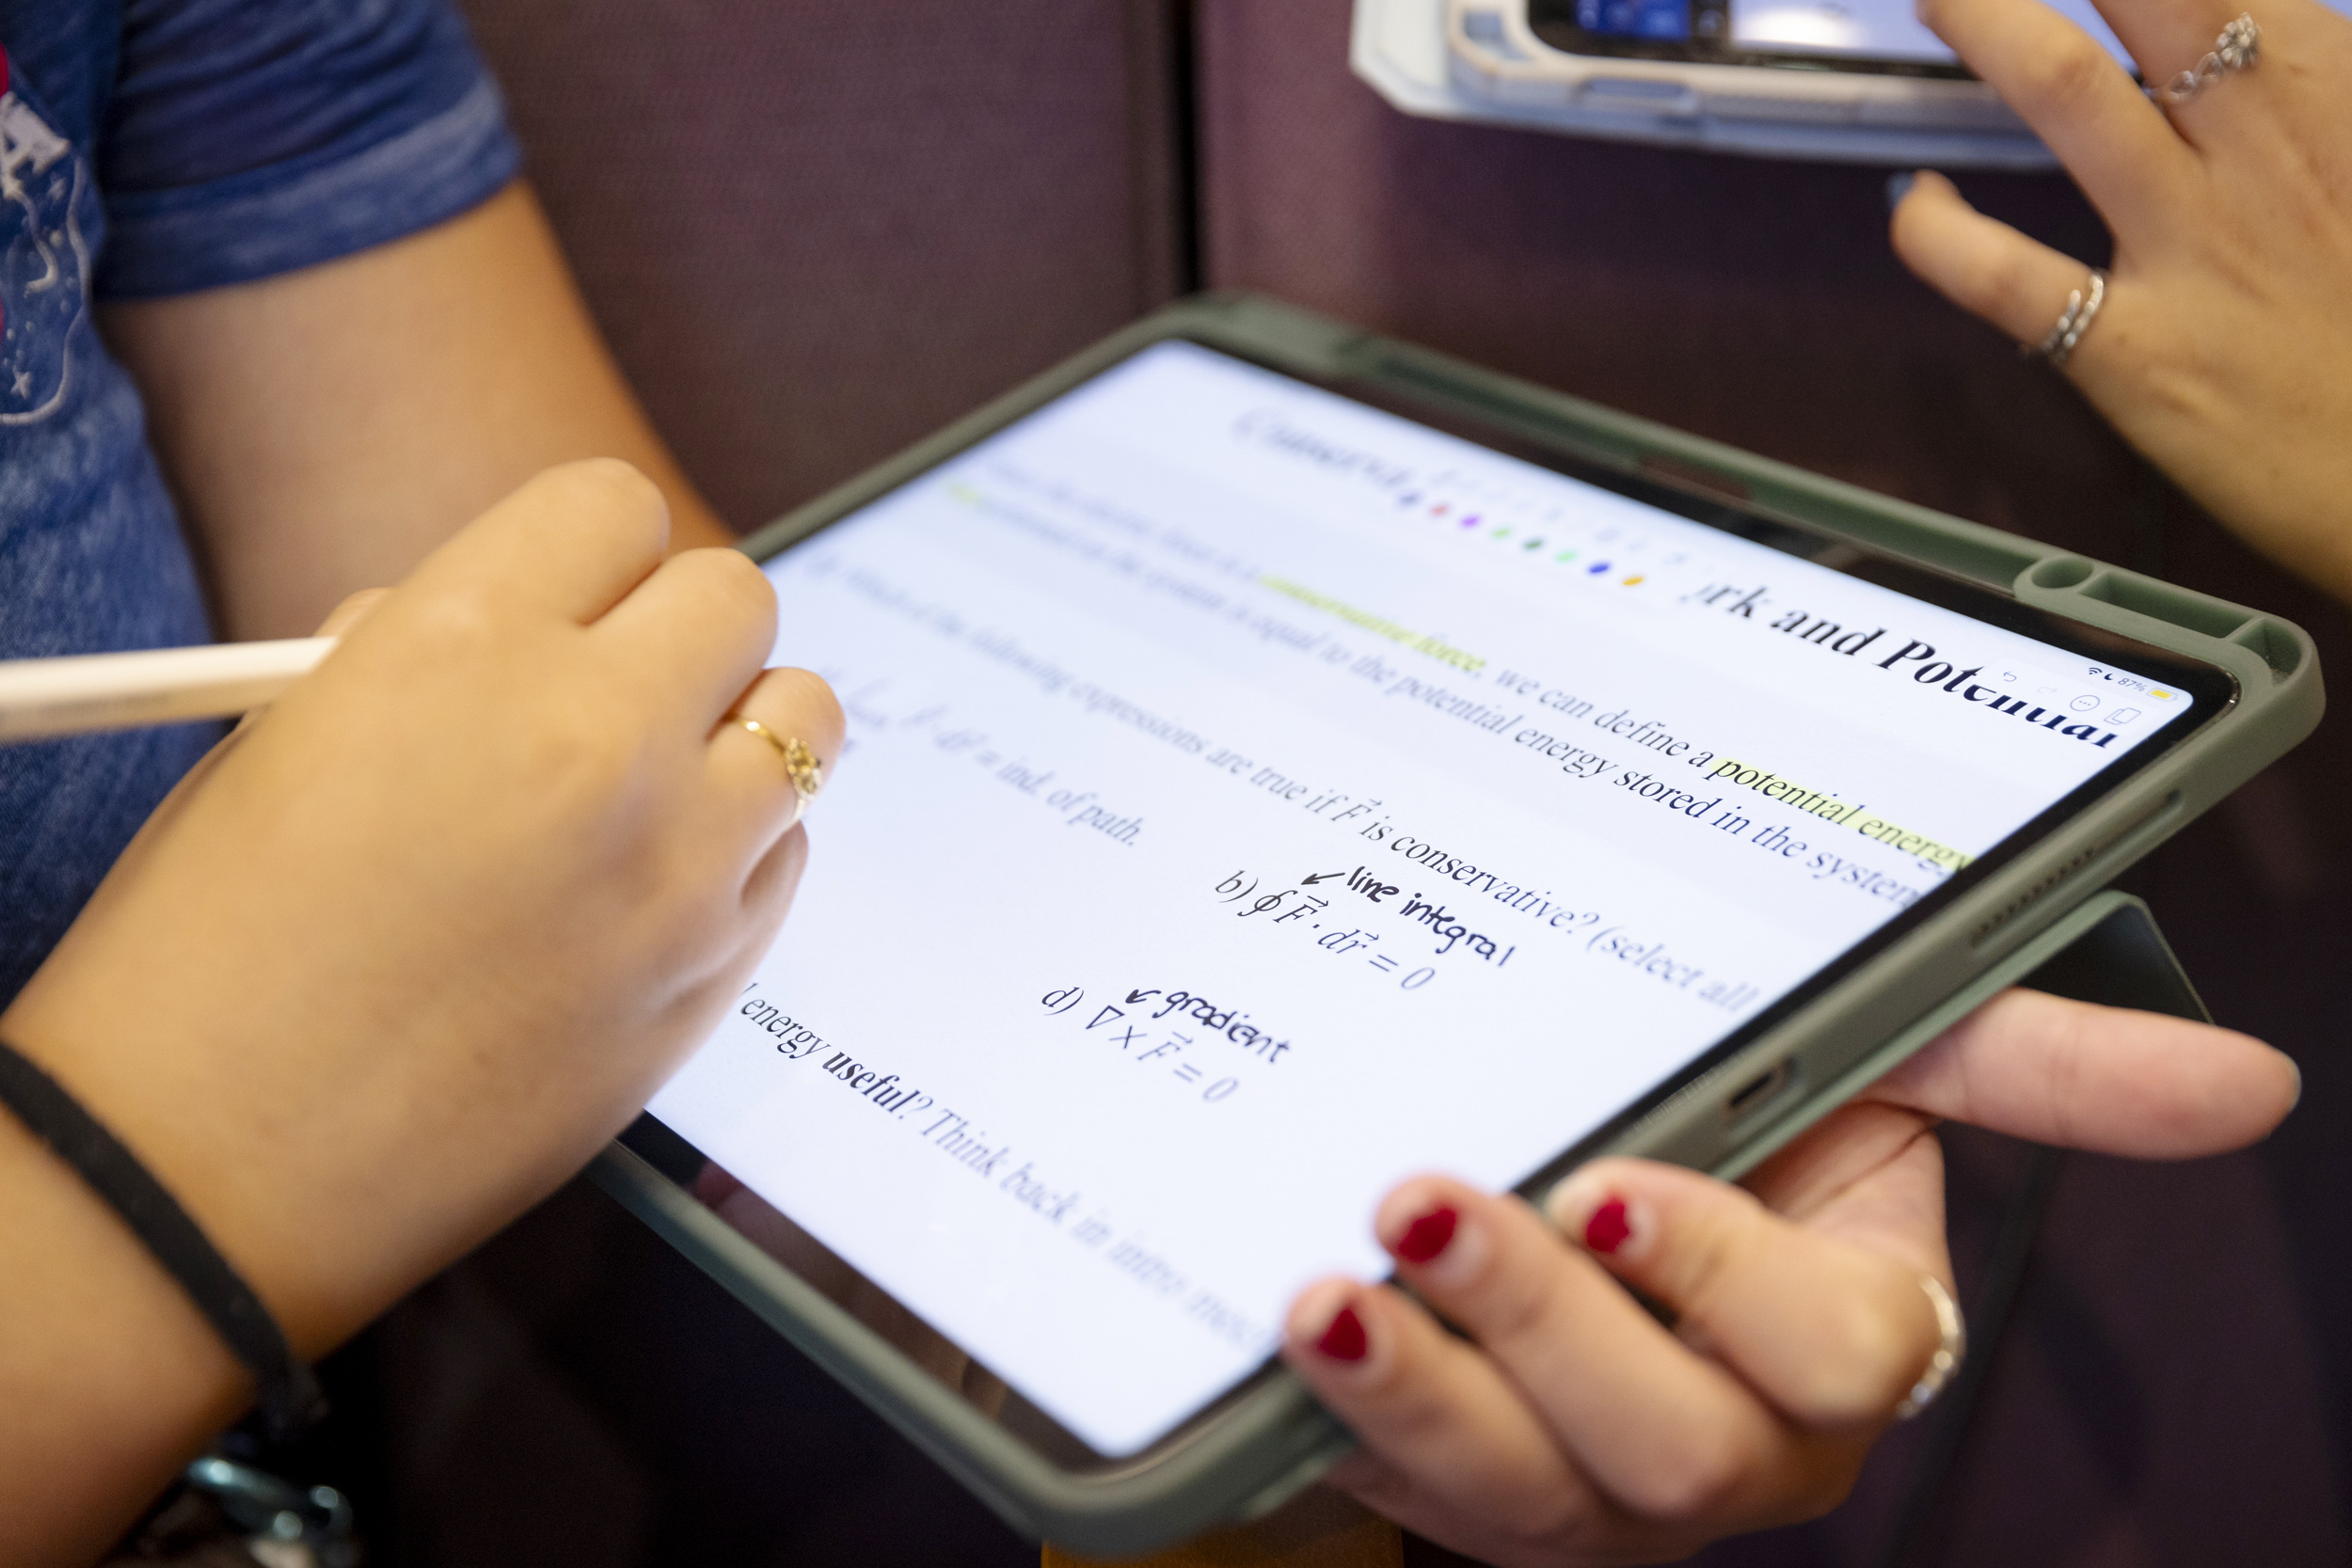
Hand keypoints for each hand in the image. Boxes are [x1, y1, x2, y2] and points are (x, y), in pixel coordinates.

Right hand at [2, 460, 841, 1352]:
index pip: (613, 505)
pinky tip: (652, 887)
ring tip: (663, 778)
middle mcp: (593, 735)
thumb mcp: (284, 735)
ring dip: (742, 730)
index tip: (575, 595)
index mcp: (460, 645)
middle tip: (622, 686)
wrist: (205, 1176)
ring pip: (805, 719)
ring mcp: (674, 863)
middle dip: (679, 629)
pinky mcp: (714, 975)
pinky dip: (740, 849)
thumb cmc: (208, 951)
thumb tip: (540, 619)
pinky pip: (788, 852)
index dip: (590, 552)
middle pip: (736, 598)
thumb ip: (433, 649)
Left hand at [1282, 989, 2296, 1565]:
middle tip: (1427, 1205)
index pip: (1826, 1356)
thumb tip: (2256, 1085)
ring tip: (1320, 1298)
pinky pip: (1390, 1493)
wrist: (1577, 1139)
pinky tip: (1264, 1345)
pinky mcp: (1444, 1484)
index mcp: (1837, 1350)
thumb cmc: (1753, 1116)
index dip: (1730, 1288)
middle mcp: (1720, 1444)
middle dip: (1545, 1338)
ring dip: (1414, 1403)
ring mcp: (1575, 1487)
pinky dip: (1329, 1429)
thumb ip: (2032, 1064)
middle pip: (1666, 1452)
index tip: (1614, 1187)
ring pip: (1515, 1501)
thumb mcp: (1885, 1059)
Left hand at [1887, 0, 2351, 599]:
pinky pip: (2002, 273)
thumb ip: (2318, 106)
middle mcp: (2268, 155)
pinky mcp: (2133, 353)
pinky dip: (1935, 229)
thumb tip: (2258, 54)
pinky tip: (1918, 201)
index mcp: (2338, 102)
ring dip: (1991, 25)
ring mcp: (2194, 248)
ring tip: (1943, 2)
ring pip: (2072, 90)